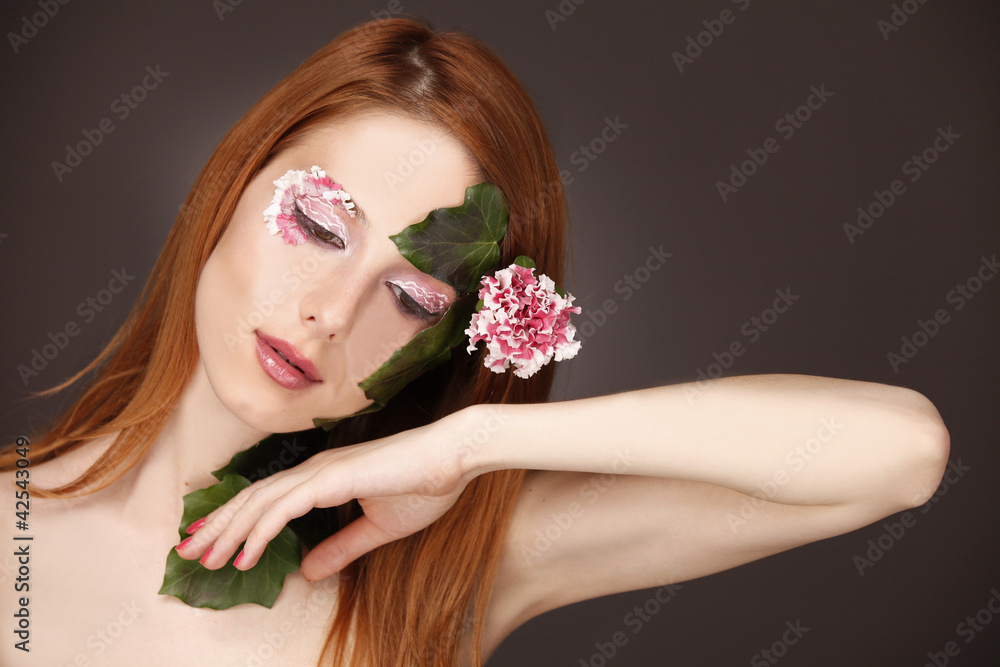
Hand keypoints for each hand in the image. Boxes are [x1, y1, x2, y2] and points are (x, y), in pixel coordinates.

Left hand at [174, 410, 476, 581]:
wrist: (454, 456)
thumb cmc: (424, 485)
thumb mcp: (378, 528)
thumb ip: (342, 547)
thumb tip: (308, 572)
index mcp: (324, 476)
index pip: (269, 498)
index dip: (237, 519)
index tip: (213, 542)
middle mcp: (315, 470)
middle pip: (253, 497)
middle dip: (219, 525)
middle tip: (188, 552)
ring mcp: (322, 470)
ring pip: (260, 501)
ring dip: (229, 530)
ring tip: (206, 557)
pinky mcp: (333, 477)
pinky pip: (285, 507)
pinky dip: (260, 529)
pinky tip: (245, 553)